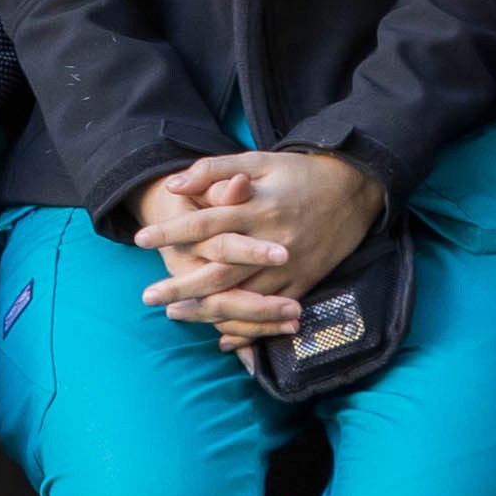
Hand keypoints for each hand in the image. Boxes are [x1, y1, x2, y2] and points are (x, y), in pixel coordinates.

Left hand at [134, 144, 391, 343]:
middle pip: (218, 270)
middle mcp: (271, 242)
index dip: (171, 232)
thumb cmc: (299, 173)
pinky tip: (221, 335)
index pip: (204, 223)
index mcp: (257, 208)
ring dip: (207, 310)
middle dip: (181, 285)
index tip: (141, 240)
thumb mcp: (258, 161)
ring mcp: (290, 267)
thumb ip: (214, 170)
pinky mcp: (305, 282)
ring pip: (242, 297)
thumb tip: (174, 185)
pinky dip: (247, 327)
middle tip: (148, 296)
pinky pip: (272, 312)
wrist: (354, 189)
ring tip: (175, 315)